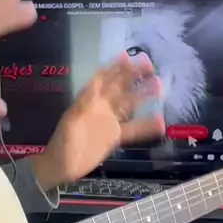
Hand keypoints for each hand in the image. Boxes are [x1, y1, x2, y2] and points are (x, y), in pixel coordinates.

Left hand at [31, 52, 164, 189]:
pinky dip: (147, 126)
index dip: (114, 67)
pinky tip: (161, 122)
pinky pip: (133, 129)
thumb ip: (83, 104)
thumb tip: (93, 84)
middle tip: (150, 64)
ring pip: (129, 105)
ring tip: (160, 86)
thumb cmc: (63, 143)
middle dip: (133, 75)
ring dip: (144, 95)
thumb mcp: (70, 122)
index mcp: (88, 101)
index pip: (103, 79)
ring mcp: (109, 122)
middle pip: (120, 87)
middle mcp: (101, 107)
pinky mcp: (115, 137)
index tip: (127, 56)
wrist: (62, 166)